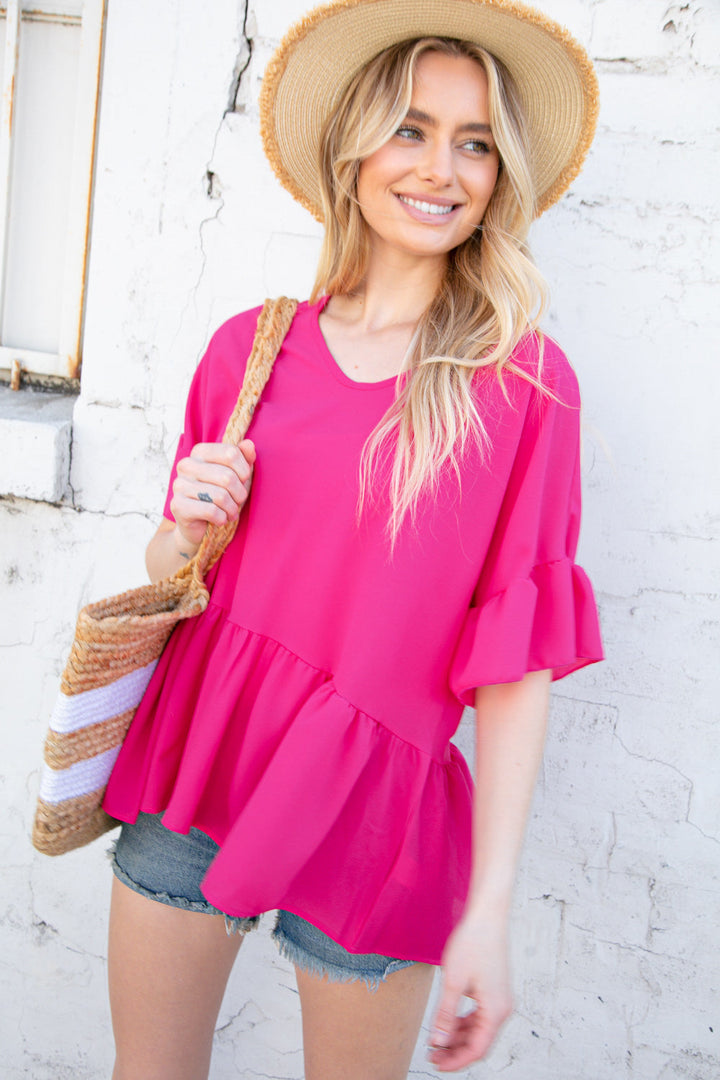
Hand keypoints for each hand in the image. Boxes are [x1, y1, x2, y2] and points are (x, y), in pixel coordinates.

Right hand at [169, 439, 255, 550]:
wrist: (201, 526)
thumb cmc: (222, 497)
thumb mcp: (237, 475)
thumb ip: (244, 458)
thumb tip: (248, 444)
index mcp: (200, 452)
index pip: (231, 453)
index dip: (244, 471)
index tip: (242, 482)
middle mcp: (186, 465)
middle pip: (227, 477)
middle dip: (240, 494)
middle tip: (238, 501)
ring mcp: (179, 484)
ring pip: (220, 496)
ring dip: (232, 509)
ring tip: (230, 512)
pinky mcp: (178, 505)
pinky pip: (211, 511)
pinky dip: (222, 518)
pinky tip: (220, 520)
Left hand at [428, 911, 512, 1071]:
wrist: (487, 917)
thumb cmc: (473, 943)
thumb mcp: (453, 982)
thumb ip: (446, 1014)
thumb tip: (439, 1041)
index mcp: (496, 1010)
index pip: (477, 1049)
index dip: (456, 1061)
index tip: (437, 1064)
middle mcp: (502, 1008)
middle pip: (480, 1042)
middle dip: (456, 1051)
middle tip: (432, 1055)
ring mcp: (500, 999)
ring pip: (479, 1030)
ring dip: (459, 1037)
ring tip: (437, 1040)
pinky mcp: (495, 991)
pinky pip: (480, 1016)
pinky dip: (465, 1022)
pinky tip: (449, 1022)